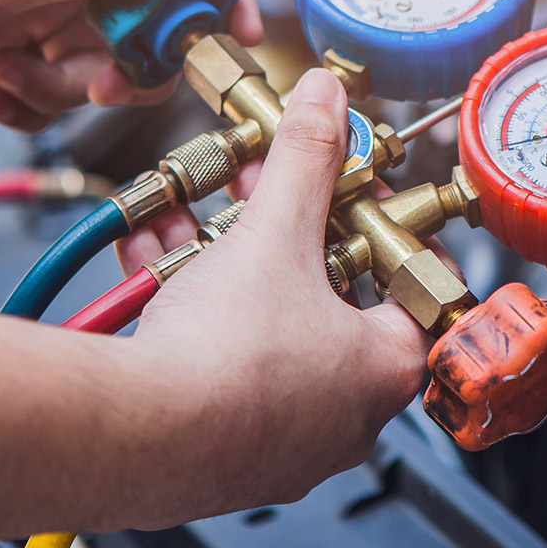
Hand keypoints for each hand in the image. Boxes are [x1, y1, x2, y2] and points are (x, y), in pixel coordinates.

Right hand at [110, 69, 436, 525]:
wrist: (133, 437)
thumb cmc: (223, 360)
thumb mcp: (274, 233)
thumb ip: (305, 158)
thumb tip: (326, 101)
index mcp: (383, 366)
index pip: (413, 283)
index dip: (383, 226)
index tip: (354, 195)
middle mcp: (344, 411)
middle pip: (326, 295)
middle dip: (286, 231)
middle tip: (265, 192)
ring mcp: (284, 435)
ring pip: (265, 323)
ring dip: (227, 259)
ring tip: (195, 215)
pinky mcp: (225, 446)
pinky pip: (219, 357)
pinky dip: (193, 303)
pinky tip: (154, 255)